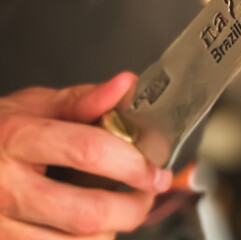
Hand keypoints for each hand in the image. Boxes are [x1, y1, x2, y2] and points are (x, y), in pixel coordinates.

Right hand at [0, 72, 172, 239]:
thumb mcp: (33, 106)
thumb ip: (83, 100)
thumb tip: (125, 85)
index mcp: (17, 139)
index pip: (88, 152)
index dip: (133, 163)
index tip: (157, 170)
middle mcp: (5, 186)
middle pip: (88, 212)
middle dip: (133, 207)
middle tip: (148, 195)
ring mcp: (1, 223)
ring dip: (111, 229)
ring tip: (120, 209)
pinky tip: (89, 226)